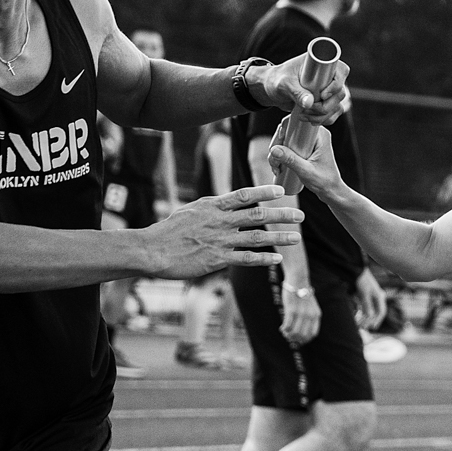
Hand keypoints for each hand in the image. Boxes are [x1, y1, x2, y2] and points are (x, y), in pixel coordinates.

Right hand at [144, 185, 301, 279]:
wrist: (152, 250)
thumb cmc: (168, 231)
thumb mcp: (190, 210)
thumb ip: (211, 208)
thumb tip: (226, 204)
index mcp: (213, 206)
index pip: (244, 195)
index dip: (265, 192)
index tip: (281, 191)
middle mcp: (220, 221)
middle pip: (258, 215)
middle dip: (282, 215)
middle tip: (300, 215)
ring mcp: (220, 240)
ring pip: (257, 237)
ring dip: (279, 237)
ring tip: (297, 237)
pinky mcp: (217, 259)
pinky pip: (246, 259)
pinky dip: (263, 258)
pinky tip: (277, 258)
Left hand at [254, 51, 350, 124]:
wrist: (272, 89)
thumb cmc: (277, 79)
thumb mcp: (284, 84)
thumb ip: (296, 92)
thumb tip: (310, 103)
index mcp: (322, 63)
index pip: (341, 71)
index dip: (336, 84)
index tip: (322, 95)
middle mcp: (328, 76)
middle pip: (340, 93)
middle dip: (326, 106)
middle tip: (308, 109)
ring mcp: (328, 90)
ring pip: (337, 106)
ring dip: (323, 115)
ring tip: (305, 115)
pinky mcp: (324, 102)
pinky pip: (332, 114)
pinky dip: (323, 119)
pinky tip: (310, 120)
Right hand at [269, 126, 344, 201]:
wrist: (331, 192)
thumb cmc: (324, 181)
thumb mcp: (306, 171)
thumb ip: (291, 160)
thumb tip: (274, 149)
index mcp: (320, 134)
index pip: (298, 121)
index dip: (285, 128)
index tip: (279, 142)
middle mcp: (314, 135)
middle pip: (288, 131)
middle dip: (277, 145)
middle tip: (273, 162)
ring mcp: (308, 142)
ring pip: (286, 140)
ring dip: (276, 152)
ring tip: (276, 168)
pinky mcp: (303, 150)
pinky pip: (287, 147)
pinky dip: (280, 155)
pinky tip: (277, 167)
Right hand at [281, 280, 321, 344]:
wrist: (298, 280)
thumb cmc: (302, 293)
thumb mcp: (310, 306)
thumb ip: (308, 317)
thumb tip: (300, 330)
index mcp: (316, 315)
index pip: (313, 334)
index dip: (305, 340)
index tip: (299, 340)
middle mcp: (310, 316)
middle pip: (303, 335)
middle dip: (295, 339)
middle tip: (289, 336)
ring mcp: (301, 313)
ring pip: (295, 332)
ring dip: (288, 335)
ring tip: (284, 332)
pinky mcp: (292, 310)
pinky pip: (287, 325)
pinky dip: (284, 329)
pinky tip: (282, 328)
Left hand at [355, 268, 387, 330]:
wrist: (356, 270)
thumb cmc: (361, 281)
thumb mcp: (364, 294)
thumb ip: (367, 305)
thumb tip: (370, 317)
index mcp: (380, 297)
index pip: (381, 312)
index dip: (377, 321)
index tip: (372, 328)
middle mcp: (377, 298)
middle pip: (375, 313)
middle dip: (369, 321)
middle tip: (362, 328)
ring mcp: (372, 297)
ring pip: (370, 311)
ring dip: (364, 318)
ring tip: (358, 324)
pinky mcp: (366, 297)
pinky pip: (365, 307)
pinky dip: (362, 313)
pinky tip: (357, 317)